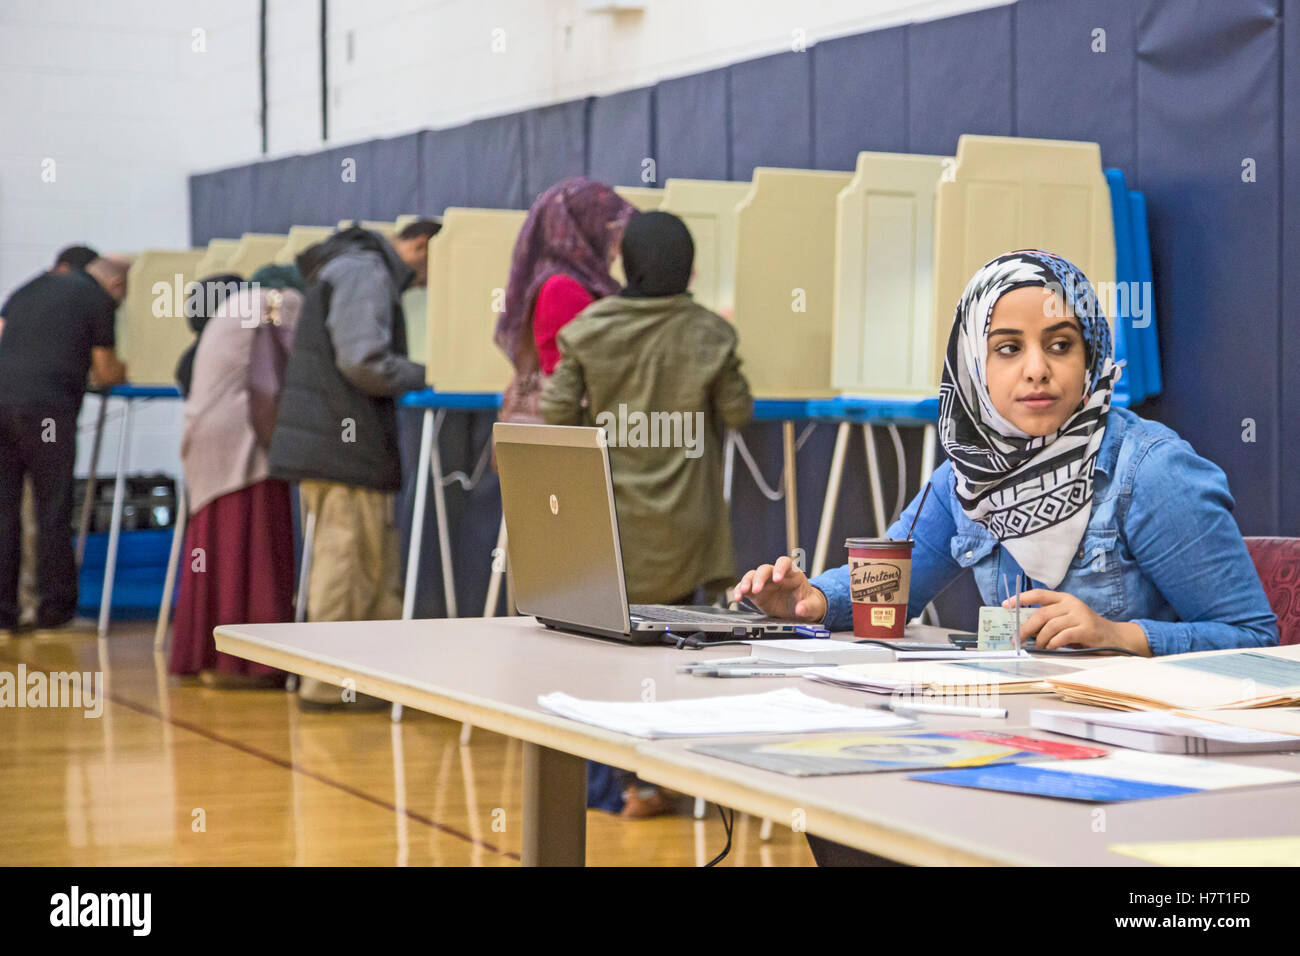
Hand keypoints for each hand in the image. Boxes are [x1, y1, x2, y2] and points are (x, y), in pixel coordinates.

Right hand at [733, 556, 826, 622]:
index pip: (784, 563)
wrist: (800, 611)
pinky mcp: (756, 593)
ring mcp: (765, 583)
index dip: (780, 568)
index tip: (777, 579)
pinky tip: (737, 598)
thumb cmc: (808, 603)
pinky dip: (739, 591)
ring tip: (743, 591)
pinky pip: (745, 588)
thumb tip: (800, 609)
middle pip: (765, 569)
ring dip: (746, 582)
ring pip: (752, 576)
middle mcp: (776, 575)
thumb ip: (808, 607)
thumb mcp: (813, 606)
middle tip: (757, 589)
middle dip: (759, 578)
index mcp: (792, 574)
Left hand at [1004, 589, 1150, 655]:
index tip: (1005, 605)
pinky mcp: (1086, 629)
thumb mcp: (1066, 620)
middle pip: (1041, 614)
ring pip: (1050, 626)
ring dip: (1040, 639)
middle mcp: (1071, 604)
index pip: (1039, 594)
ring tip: (1037, 647)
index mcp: (1064, 598)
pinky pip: (1063, 636)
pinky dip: (1053, 643)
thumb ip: (1049, 621)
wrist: (1114, 637)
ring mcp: (1080, 615)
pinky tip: (1050, 648)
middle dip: (1025, 627)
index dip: (1020, 598)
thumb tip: (1024, 630)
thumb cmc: (1085, 630)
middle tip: (1017, 639)